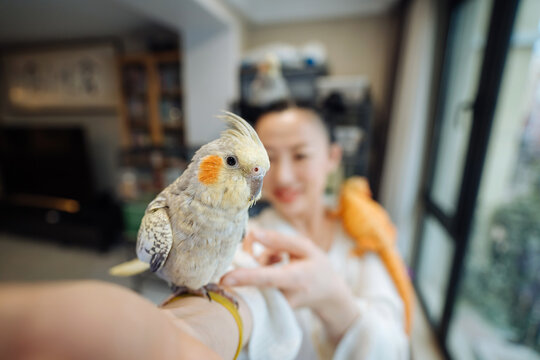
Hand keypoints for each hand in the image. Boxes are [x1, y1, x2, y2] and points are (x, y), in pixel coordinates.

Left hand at [221, 229, 359, 341]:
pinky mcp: (270, 307)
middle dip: (250, 256)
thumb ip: (279, 240)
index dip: (246, 277)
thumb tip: (253, 233)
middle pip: (255, 275)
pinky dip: (261, 270)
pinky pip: (255, 283)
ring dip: (260, 261)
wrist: (328, 295)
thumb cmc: (317, 267)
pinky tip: (276, 266)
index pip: (267, 278)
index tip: (225, 279)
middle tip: (260, 243)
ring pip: (254, 277)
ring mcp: (276, 305)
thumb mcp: (306, 247)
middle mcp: (284, 296)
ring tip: (280, 257)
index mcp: (296, 279)